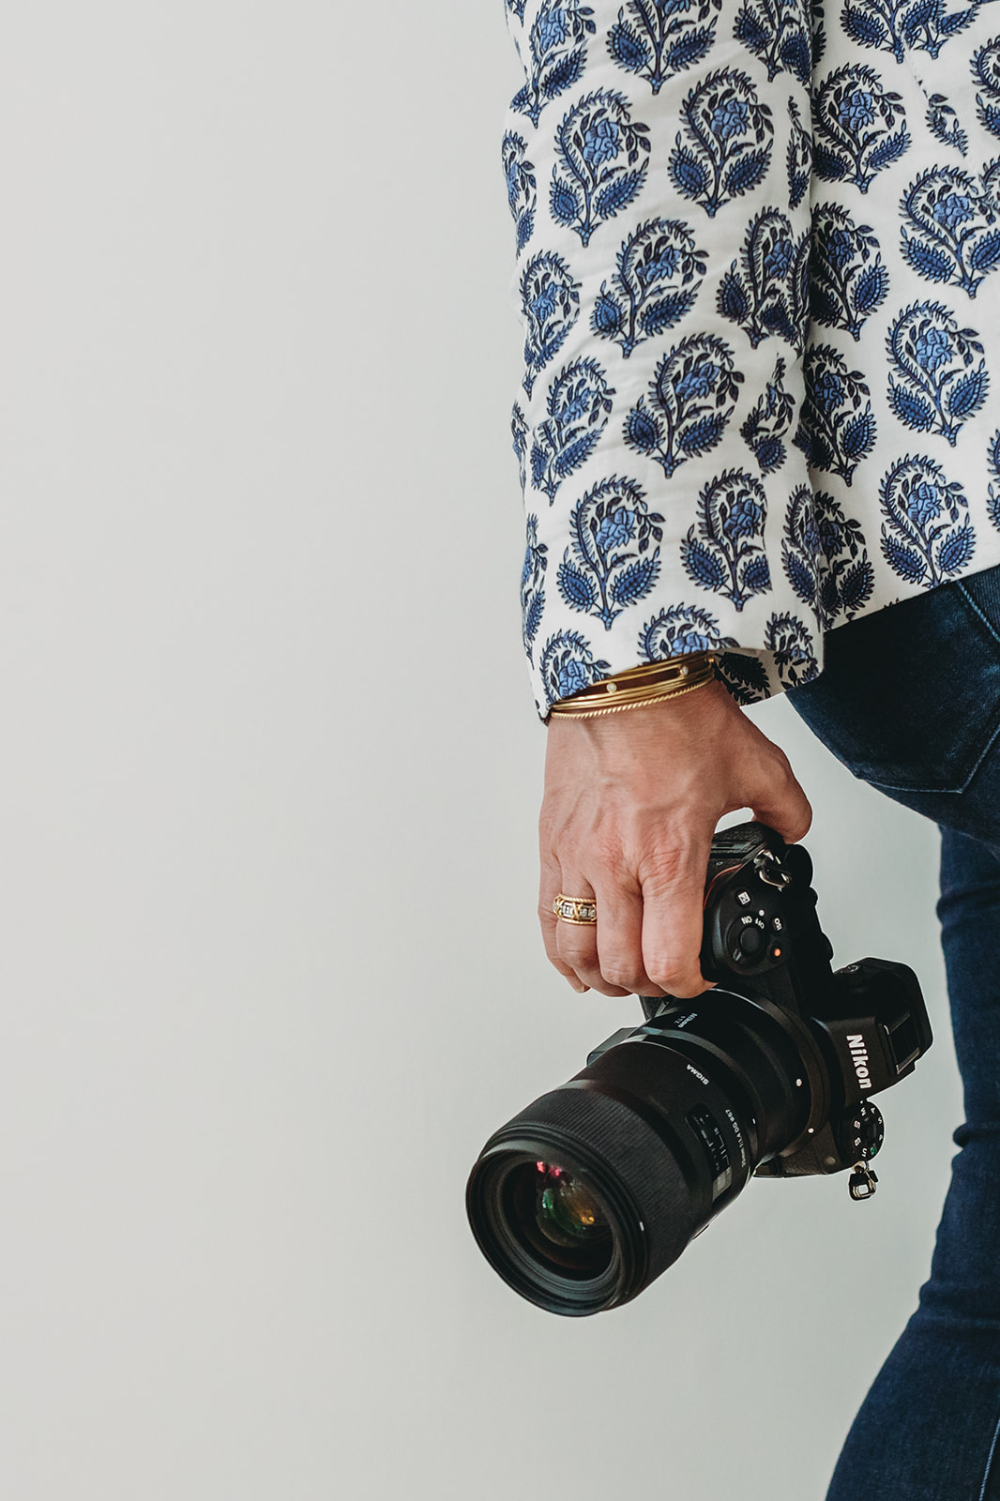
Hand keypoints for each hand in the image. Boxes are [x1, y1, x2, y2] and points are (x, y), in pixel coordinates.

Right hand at [538, 678, 811, 998]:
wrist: (621, 675)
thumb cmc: (675, 713)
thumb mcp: (756, 766)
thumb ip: (785, 810)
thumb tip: (791, 833)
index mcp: (667, 855)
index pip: (669, 958)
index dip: (689, 985)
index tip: (700, 977)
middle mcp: (614, 864)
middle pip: (618, 967)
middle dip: (645, 985)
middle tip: (664, 976)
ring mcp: (575, 857)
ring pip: (574, 950)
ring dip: (598, 976)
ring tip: (619, 976)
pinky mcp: (551, 842)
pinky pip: (545, 915)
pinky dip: (560, 949)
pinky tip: (575, 956)